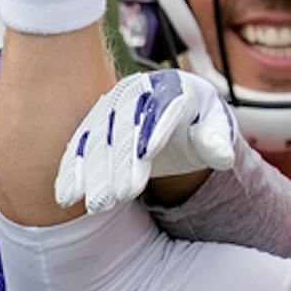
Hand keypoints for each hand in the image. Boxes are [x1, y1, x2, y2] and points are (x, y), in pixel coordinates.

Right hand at [54, 69, 236, 213]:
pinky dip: (72, 170)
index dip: (154, 130)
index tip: (146, 157)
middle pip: (126, 125)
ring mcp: (113, 104)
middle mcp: (139, 91)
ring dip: (92, 170)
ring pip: (98, 137)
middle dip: (120, 161)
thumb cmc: (199, 123)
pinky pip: (80, 145)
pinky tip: (66, 195)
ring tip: (93, 204)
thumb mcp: (215, 129)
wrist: (176, 114)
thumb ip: (217, 141)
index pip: (164, 108)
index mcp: (175, 87)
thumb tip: (225, 158)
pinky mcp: (95, 122)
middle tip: (119, 196)